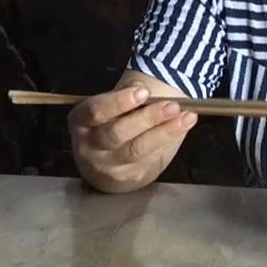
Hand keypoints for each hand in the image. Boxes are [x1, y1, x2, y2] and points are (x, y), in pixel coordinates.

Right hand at [69, 84, 195, 192]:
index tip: (144, 91)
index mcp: (80, 122)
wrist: (105, 166)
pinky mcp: (128, 178)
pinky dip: (168, 142)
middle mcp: (88, 148)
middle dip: (147, 118)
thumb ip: (124, 98)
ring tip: (185, 117)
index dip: (119, 102)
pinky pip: (150, 159)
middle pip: (117, 133)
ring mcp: (107, 167)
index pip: (96, 111)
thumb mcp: (109, 108)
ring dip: (164, 132)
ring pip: (136, 150)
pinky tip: (182, 127)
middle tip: (172, 105)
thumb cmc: (109, 126)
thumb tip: (141, 88)